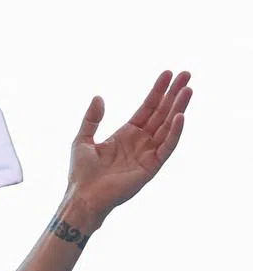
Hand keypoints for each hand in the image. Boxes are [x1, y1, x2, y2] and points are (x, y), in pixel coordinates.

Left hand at [67, 70, 191, 218]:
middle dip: (174, 94)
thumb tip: (99, 97)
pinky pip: (167, 147)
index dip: (157, 91)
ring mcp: (148, 153)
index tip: (167, 73)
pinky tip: (180, 116)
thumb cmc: (81, 173)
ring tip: (188, 89)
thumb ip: (92, 119)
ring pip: (168, 126)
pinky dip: (175, 132)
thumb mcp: (83, 139)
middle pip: (161, 113)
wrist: (83, 197)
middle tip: (186, 74)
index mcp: (126, 134)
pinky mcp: (152, 167)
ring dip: (178, 108)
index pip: (147, 108)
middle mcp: (140, 142)